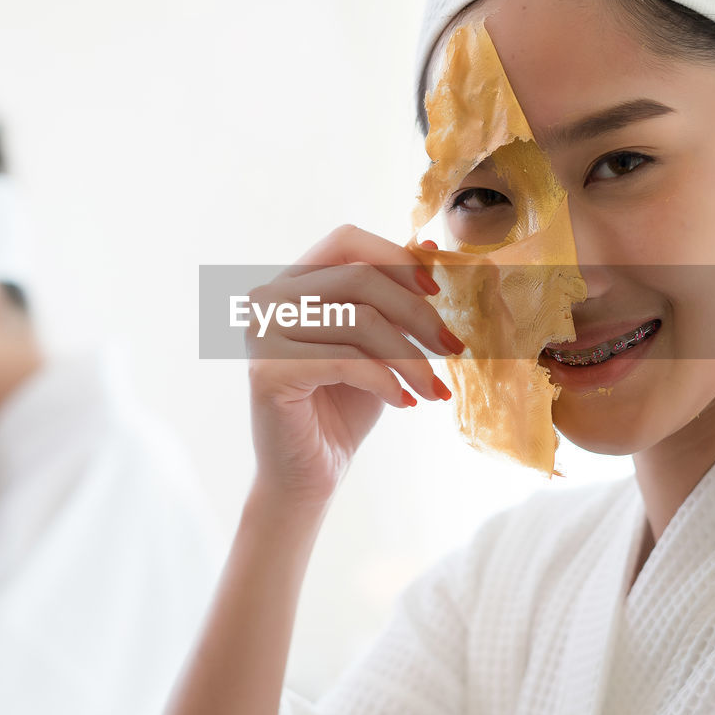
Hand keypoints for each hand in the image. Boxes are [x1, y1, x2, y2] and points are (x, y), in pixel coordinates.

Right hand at [246, 225, 462, 507]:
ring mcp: (260, 331)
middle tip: (453, 348)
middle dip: (417, 314)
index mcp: (291, 281)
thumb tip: (431, 243)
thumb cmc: (343, 405)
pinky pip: (346, 362)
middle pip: (359, 278)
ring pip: (359, 322)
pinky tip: (405, 402)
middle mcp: (268, 298)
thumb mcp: (377, 342)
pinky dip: (387, 381)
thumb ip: (394, 295)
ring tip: (434, 389)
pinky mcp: (267, 370)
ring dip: (410, 358)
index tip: (438, 292)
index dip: (396, 258)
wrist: (310, 473)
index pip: (346, 241)